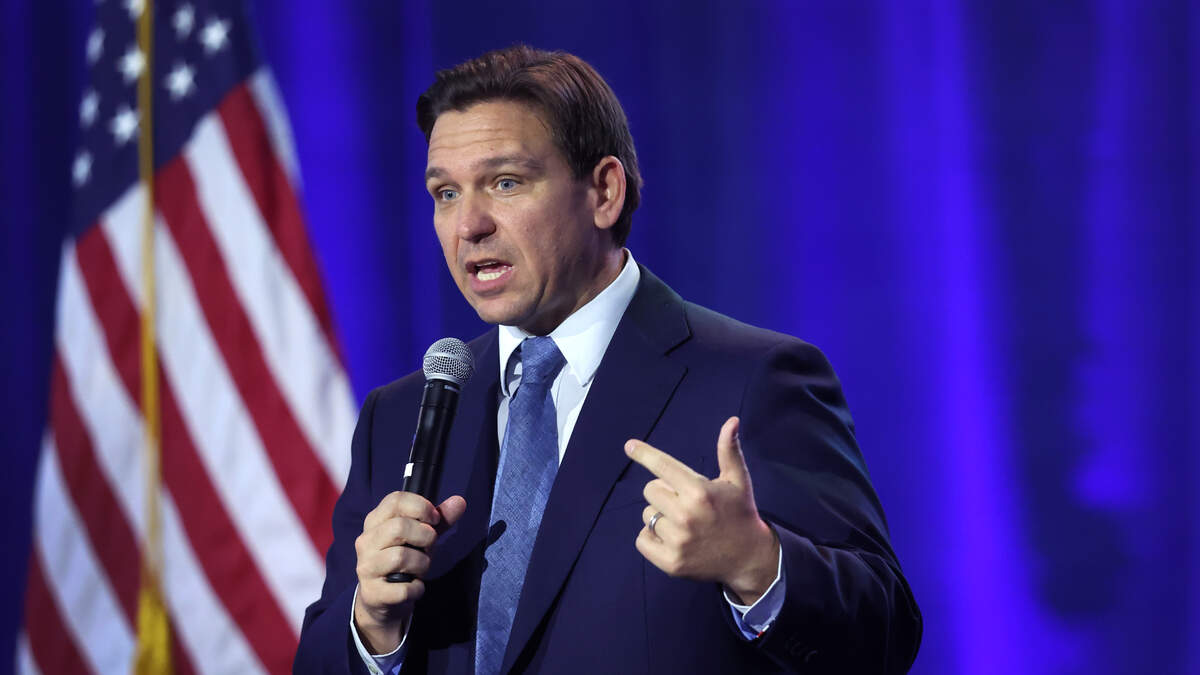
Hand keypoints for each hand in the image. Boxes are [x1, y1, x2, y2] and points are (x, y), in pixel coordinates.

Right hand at [353, 492, 466, 653]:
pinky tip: (416, 587)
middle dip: (425, 537)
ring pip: (401, 557)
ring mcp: (366, 567)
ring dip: (422, 564)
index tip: (434, 519)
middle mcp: (365, 541)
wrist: (384, 600)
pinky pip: (404, 588)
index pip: (395, 500)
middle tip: (428, 548)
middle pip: (399, 527)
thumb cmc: (405, 560)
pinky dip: (418, 588)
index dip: (421, 507)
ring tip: (421, 568)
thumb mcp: (422, 537)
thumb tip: (460, 501)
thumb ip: (440, 520)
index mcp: (375, 521)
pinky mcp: (372, 593)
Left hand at [625, 416, 778, 604]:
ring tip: (684, 524)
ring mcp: (677, 541)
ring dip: (660, 516)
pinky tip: (672, 539)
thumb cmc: (740, 513)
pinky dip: (651, 538)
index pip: (662, 466)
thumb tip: (731, 421)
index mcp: (699, 491)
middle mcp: (686, 515)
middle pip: (650, 490)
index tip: (629, 445)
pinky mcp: (671, 562)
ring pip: (647, 515)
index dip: (644, 453)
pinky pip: (642, 539)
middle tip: (685, 502)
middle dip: (664, 493)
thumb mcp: (738, 481)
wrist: (750, 558)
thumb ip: (728, 450)